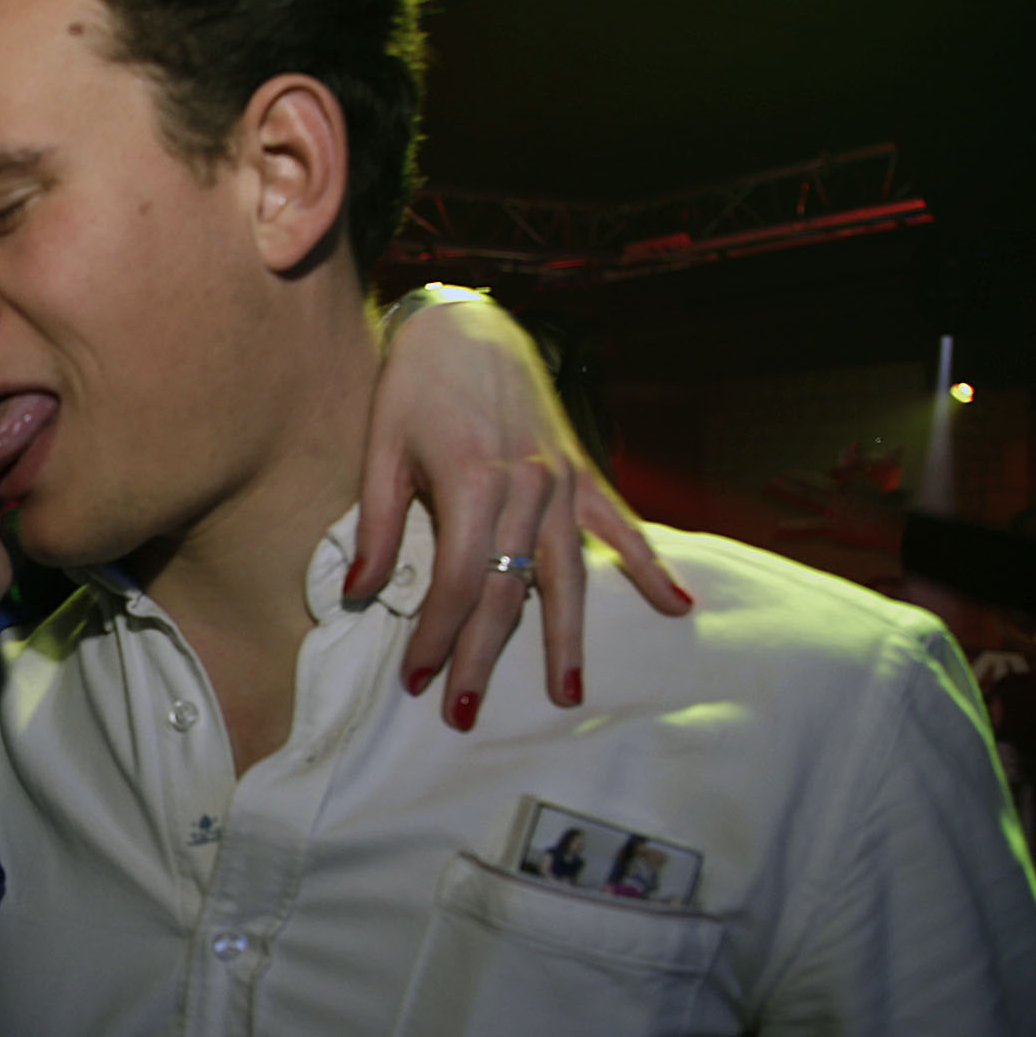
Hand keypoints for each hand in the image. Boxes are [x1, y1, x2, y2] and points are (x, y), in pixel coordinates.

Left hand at [349, 294, 691, 728]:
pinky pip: (619, 526)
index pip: (459, 584)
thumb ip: (379, 527)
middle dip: (485, 658)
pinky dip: (648, 566)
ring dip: (566, 639)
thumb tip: (359, 595)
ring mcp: (562, 481)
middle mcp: (526, 488)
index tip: (415, 679)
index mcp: (473, 483)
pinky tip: (676, 606)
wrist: (466, 323)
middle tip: (464, 713)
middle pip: (509, 593)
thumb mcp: (380, 450)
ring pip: (566, 575)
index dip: (437, 636)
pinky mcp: (581, 471)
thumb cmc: (414, 387)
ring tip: (567, 694)